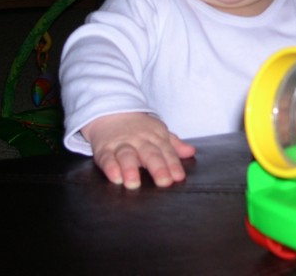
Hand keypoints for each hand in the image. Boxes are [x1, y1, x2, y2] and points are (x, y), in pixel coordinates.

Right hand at [81, 113, 195, 188]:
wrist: (110, 112)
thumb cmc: (139, 128)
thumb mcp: (158, 132)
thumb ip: (174, 145)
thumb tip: (191, 152)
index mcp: (155, 136)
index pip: (166, 151)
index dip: (173, 164)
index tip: (178, 177)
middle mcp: (139, 140)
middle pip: (149, 153)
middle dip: (157, 167)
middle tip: (164, 182)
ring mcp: (121, 144)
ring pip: (126, 156)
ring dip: (130, 169)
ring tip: (134, 183)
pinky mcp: (104, 149)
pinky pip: (106, 158)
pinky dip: (110, 168)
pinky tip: (115, 178)